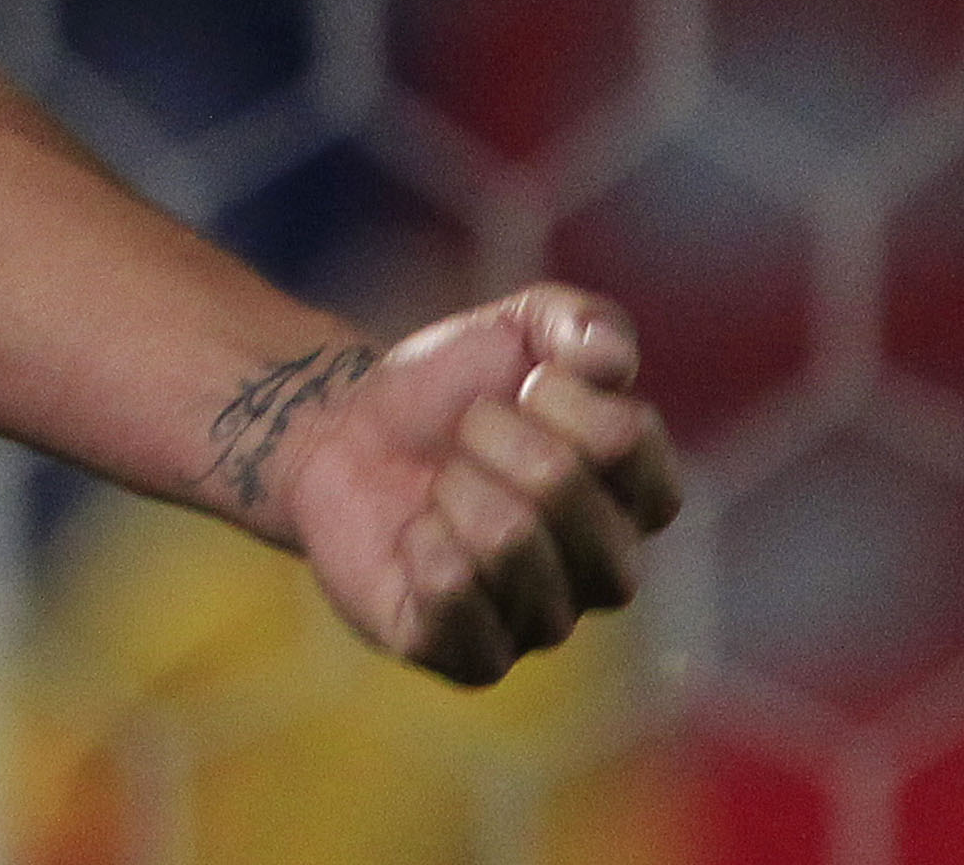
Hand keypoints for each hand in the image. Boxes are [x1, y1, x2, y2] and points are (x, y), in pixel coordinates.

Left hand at [262, 287, 683, 682]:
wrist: (341, 432)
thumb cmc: (446, 390)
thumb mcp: (518, 328)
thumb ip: (580, 322)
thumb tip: (609, 360)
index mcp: (639, 499)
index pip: (625, 438)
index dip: (556, 396)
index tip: (522, 387)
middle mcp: (607, 572)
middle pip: (559, 486)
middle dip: (488, 436)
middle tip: (464, 438)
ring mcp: (543, 622)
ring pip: (505, 539)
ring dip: (449, 488)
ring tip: (438, 488)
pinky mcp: (472, 657)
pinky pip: (454, 602)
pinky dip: (419, 548)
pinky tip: (413, 538)